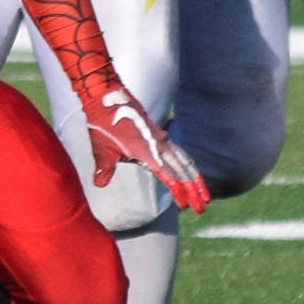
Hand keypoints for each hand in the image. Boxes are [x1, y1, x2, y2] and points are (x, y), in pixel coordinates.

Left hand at [86, 87, 207, 213]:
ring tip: (203, 195)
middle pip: (183, 170)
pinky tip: (189, 172)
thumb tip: (100, 184)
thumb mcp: (101, 148)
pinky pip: (178, 152)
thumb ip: (104, 168)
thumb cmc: (103, 122)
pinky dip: (187, 165)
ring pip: (184, 160)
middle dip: (194, 190)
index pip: (168, 176)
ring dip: (194, 178)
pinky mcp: (158, 134)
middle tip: (201, 208)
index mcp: (146, 151)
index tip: (185, 207)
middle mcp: (158, 145)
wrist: (107, 96)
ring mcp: (160, 138)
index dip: (178, 192)